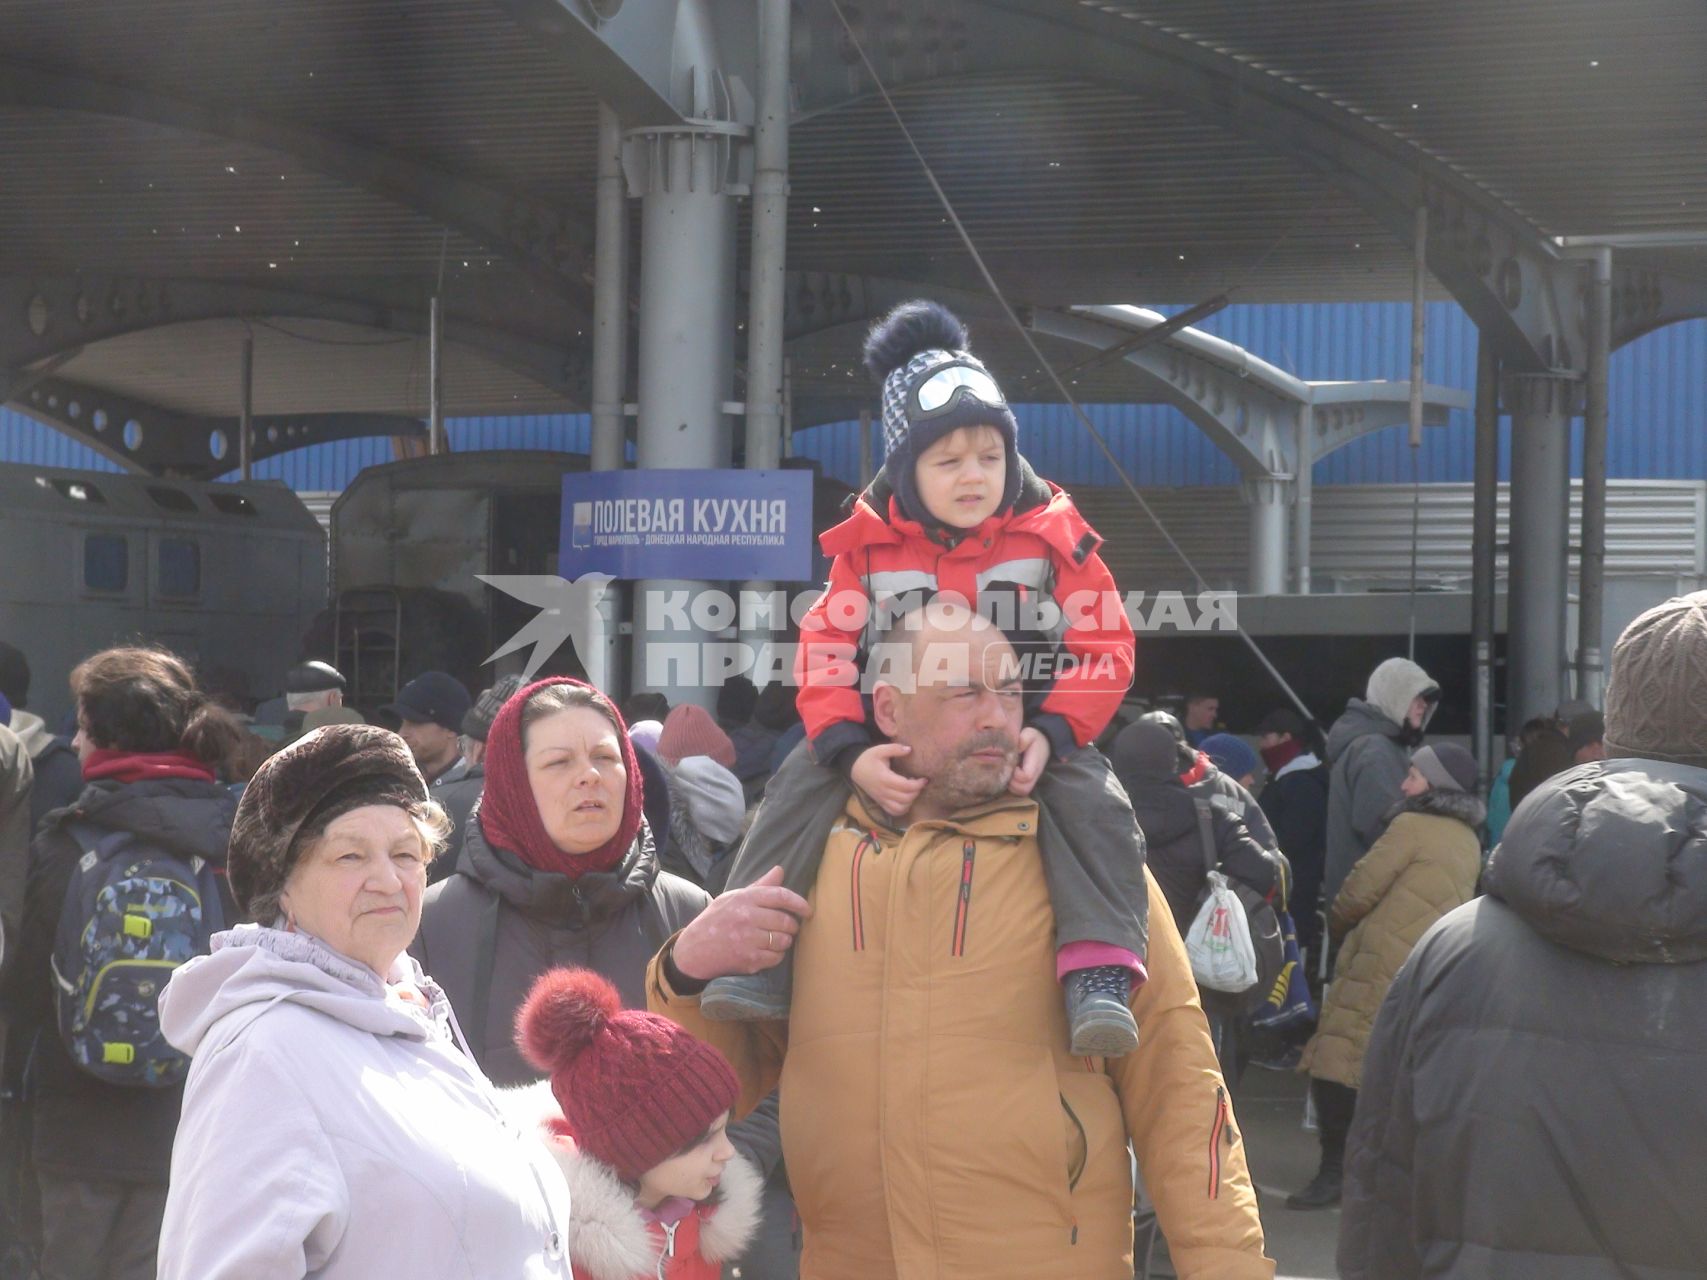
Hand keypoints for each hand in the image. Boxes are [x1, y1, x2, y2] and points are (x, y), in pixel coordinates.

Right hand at [672, 867, 813, 982]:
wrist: (693, 950)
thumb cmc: (715, 921)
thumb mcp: (733, 898)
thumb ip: (759, 886)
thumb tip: (780, 870)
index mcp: (744, 899)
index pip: (780, 896)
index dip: (799, 903)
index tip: (807, 910)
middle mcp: (747, 917)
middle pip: (785, 920)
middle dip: (792, 925)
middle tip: (789, 927)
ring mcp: (748, 940)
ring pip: (783, 940)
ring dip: (785, 941)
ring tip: (777, 939)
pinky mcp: (748, 959)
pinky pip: (776, 958)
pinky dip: (776, 956)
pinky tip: (768, 952)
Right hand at [850, 743, 926, 816]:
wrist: (854, 769)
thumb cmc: (868, 758)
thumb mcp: (880, 749)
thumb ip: (895, 749)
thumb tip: (910, 749)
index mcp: (884, 778)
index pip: (905, 786)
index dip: (918, 784)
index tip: (924, 779)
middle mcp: (883, 792)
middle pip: (905, 798)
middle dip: (916, 792)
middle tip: (919, 783)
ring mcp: (881, 799)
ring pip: (900, 808)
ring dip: (910, 801)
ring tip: (912, 791)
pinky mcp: (880, 803)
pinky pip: (894, 812)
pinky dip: (903, 809)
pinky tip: (906, 799)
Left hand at [1007, 727, 1051, 796]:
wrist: (1044, 744)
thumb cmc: (1035, 739)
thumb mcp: (1030, 733)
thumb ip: (1024, 738)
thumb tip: (1018, 745)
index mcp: (1035, 764)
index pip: (1026, 777)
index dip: (1016, 774)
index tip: (1011, 764)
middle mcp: (1034, 776)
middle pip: (1023, 789)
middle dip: (1011, 783)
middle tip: (1006, 771)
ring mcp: (1031, 781)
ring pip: (1020, 792)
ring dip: (1010, 785)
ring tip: (1006, 773)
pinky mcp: (1027, 783)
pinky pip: (1019, 791)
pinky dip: (1011, 787)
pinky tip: (1007, 775)